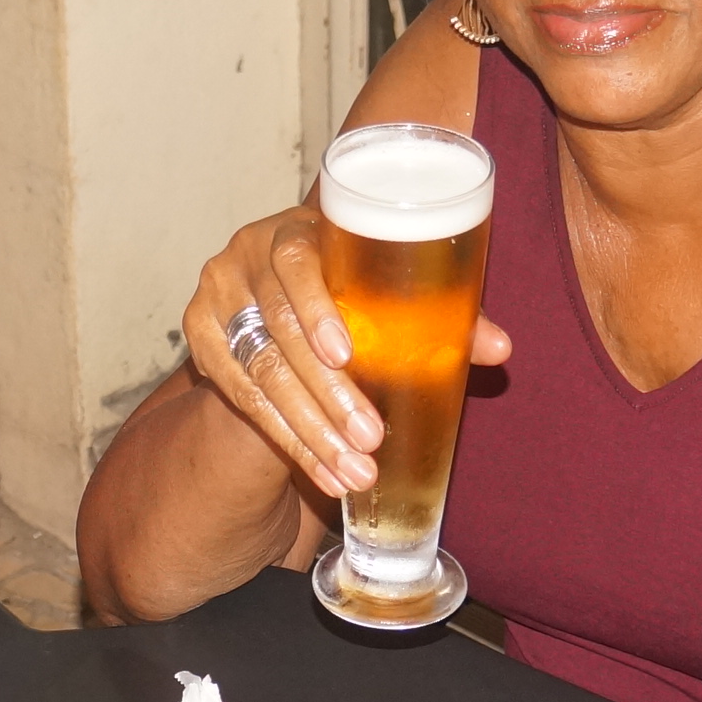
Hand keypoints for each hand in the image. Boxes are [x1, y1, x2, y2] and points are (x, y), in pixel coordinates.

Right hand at [182, 206, 511, 497]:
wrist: (279, 304)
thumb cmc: (350, 287)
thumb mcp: (386, 290)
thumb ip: (439, 314)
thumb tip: (500, 348)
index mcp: (295, 228)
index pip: (295, 259)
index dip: (317, 307)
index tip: (346, 354)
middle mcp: (245, 256)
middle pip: (277, 329)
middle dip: (327, 392)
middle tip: (370, 437)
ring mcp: (215, 300)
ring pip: (259, 373)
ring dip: (310, 429)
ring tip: (356, 470)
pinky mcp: (202, 342)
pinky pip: (243, 399)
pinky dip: (289, 442)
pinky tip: (324, 473)